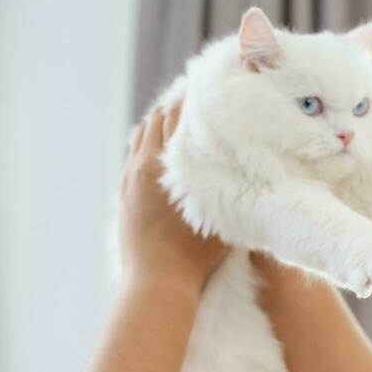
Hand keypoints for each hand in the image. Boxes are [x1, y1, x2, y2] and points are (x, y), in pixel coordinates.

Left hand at [118, 102, 228, 291]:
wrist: (157, 283)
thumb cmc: (194, 254)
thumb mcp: (222, 214)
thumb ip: (230, 183)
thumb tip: (247, 162)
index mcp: (166, 164)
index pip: (178, 115)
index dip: (195, 99)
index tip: (210, 89)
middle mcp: (143, 165)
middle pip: (158, 119)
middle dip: (178, 107)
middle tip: (200, 100)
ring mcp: (129, 178)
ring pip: (142, 134)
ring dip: (161, 124)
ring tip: (181, 120)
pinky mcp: (124, 192)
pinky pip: (134, 155)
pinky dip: (149, 144)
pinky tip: (163, 150)